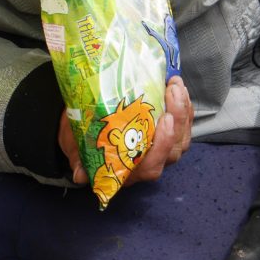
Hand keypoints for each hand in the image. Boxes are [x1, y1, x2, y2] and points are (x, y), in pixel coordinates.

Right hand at [58, 75, 193, 185]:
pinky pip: (183, 127)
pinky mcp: (166, 136)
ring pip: (181, 138)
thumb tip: (80, 175)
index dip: (162, 145)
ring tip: (176, 85)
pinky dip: (185, 108)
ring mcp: (159, 150)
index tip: (165, 120)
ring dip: (184, 111)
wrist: (83, 126)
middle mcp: (147, 163)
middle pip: (173, 150)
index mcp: (127, 170)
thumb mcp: (75, 145)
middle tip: (173, 91)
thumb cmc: (80, 136)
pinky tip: (179, 88)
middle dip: (178, 119)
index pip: (151, 166)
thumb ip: (79, 158)